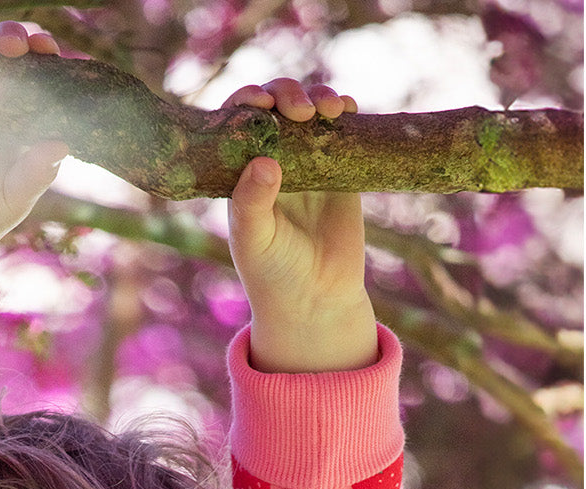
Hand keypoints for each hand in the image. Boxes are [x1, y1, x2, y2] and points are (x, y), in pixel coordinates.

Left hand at [225, 80, 377, 371]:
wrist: (315, 299)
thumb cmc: (272, 273)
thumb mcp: (254, 240)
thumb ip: (252, 203)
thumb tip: (265, 160)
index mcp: (241, 173)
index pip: (237, 123)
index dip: (246, 102)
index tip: (259, 103)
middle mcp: (272, 160)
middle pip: (275, 106)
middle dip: (285, 93)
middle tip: (299, 110)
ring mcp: (307, 162)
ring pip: (310, 110)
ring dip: (318, 95)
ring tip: (329, 109)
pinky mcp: (340, 169)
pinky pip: (342, 130)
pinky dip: (346, 111)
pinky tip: (348, 109)